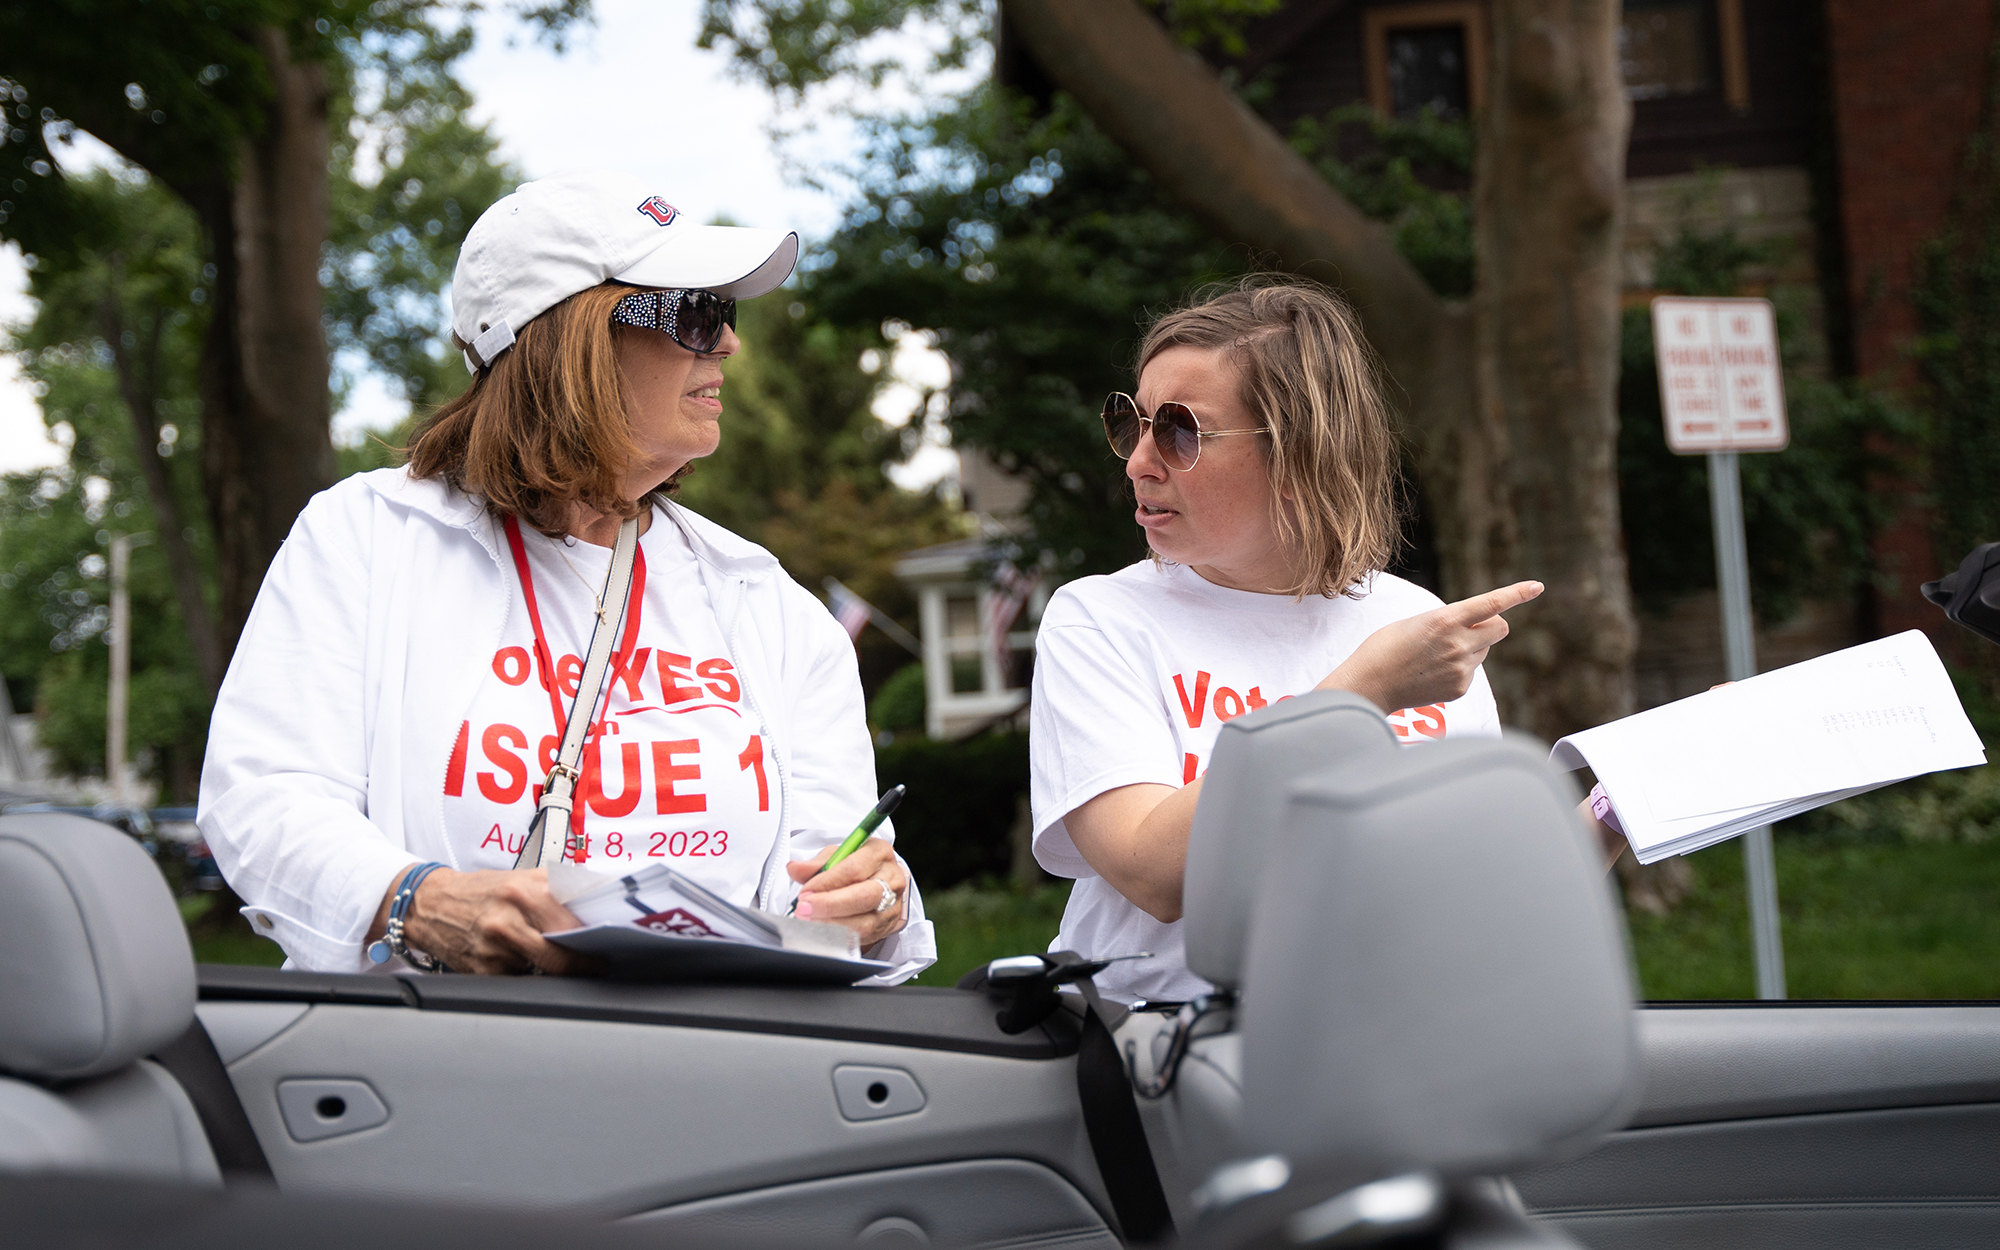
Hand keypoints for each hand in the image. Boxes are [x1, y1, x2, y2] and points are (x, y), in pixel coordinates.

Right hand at [374, 866, 596, 975]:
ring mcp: (494, 949)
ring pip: (541, 971)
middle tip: (594, 965)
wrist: (430, 903)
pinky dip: (524, 973)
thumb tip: (598, 902)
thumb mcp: (521, 878)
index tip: (605, 950)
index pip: (573, 926)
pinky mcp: (482, 972)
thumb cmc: (481, 890)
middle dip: (580, 963)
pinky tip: (517, 960)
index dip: (594, 942)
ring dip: (552, 968)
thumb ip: (558, 890)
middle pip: (560, 956)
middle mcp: (508, 920)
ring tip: (550, 956)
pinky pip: (517, 979)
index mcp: (524, 892)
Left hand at [787, 836, 909, 947]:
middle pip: (863, 897)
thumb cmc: (857, 865)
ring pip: (864, 922)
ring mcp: (891, 905)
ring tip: (809, 921)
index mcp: (878, 853)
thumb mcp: (837, 856)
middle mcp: (890, 879)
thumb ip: (816, 864)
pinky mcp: (885, 927)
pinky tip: (821, 932)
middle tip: (804, 909)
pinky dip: (838, 937)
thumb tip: (794, 869)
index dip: (827, 882)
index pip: (853, 869)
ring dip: (831, 924)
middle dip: (829, 905)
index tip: (805, 892)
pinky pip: (862, 938)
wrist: (880, 880)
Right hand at [1319, 580, 1543, 711]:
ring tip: (1435, 655)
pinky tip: (1432, 672)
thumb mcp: (1416, 622)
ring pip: (1484, 650)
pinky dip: (1458, 668)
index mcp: (1445, 620)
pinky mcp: (1460, 688)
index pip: (1491, 603)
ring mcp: (1461, 668)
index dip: (1517, 593)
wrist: (1369, 684)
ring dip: (1470, 648)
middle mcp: (1458, 644)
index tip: (1537, 586)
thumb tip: (1478, 631)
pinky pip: (1472, 670)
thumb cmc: (1385, 646)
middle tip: (1469, 629)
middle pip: (1500, 629)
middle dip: (1491, 626)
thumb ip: (1449, 622)